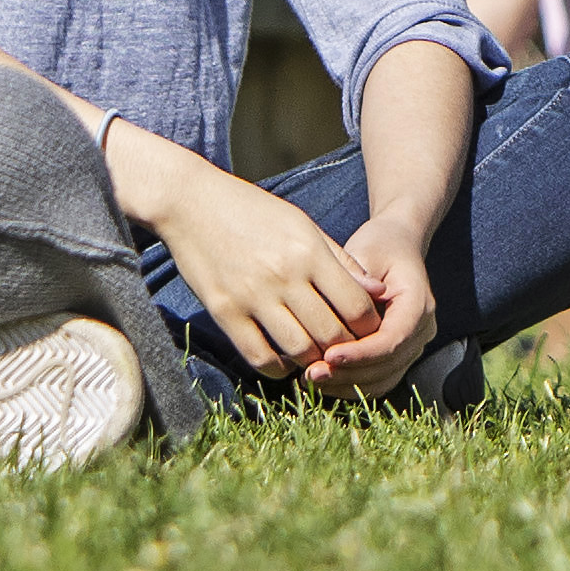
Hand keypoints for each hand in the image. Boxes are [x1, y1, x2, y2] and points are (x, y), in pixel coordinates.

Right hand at [117, 140, 389, 382]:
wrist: (191, 202)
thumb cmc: (253, 211)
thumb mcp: (303, 225)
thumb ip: (341, 261)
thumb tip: (378, 292)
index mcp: (309, 251)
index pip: (355, 305)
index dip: (368, 326)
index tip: (366, 330)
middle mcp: (284, 276)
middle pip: (331, 334)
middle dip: (345, 349)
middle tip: (345, 352)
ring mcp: (252, 296)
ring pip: (299, 350)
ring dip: (313, 361)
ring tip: (317, 357)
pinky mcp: (224, 312)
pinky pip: (259, 356)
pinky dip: (278, 368)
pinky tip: (284, 360)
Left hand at [305, 212, 448, 401]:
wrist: (396, 245)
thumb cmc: (379, 246)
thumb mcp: (366, 253)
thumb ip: (354, 282)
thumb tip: (344, 312)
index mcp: (418, 302)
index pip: (394, 338)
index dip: (362, 353)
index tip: (329, 356)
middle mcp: (422, 329)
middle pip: (388, 365)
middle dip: (349, 373)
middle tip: (311, 373)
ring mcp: (412, 345)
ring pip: (383, 379)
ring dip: (347, 384)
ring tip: (312, 378)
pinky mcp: (397, 355)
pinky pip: (377, 380)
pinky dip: (351, 385)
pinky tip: (324, 380)